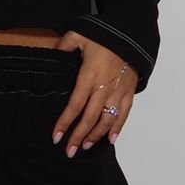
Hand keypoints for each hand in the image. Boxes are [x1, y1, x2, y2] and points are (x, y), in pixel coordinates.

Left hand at [52, 32, 137, 154]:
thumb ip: (64, 46)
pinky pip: (124, 114)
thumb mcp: (79, 34)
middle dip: (78, 136)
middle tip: (69, 151)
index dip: (65, 122)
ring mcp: (119, 91)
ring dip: (96, 135)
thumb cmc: (104, 34)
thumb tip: (51, 55)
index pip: (75, 105)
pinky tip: (110, 139)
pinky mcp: (129, 92)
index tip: (56, 136)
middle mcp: (104, 87)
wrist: (132, 33)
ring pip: (107, 120)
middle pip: (90, 118)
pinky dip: (118, 128)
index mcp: (89, 75)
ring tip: (85, 146)